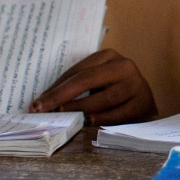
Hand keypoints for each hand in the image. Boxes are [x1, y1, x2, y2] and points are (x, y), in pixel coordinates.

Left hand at [30, 49, 154, 124]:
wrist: (142, 101)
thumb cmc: (112, 90)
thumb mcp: (97, 80)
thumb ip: (76, 86)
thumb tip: (44, 101)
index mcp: (108, 56)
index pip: (77, 72)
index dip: (55, 88)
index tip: (37, 103)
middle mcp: (124, 66)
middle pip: (88, 80)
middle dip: (62, 96)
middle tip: (44, 110)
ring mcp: (136, 84)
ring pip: (104, 98)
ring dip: (81, 109)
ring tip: (66, 116)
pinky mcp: (143, 102)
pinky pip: (118, 113)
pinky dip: (102, 119)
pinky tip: (89, 122)